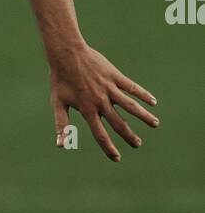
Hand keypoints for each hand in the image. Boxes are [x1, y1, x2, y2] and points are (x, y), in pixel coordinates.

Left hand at [50, 44, 158, 161]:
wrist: (67, 54)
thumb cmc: (60, 80)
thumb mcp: (58, 104)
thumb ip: (62, 125)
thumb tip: (61, 145)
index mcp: (87, 110)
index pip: (100, 134)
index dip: (108, 148)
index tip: (117, 158)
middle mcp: (101, 102)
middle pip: (118, 123)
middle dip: (129, 136)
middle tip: (137, 144)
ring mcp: (109, 89)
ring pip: (130, 106)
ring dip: (143, 116)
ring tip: (155, 124)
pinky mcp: (115, 76)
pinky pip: (132, 87)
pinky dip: (143, 94)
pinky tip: (153, 102)